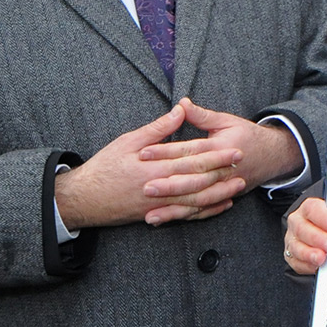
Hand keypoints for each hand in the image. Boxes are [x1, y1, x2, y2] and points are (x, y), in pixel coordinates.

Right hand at [54, 103, 245, 229]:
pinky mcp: (155, 215)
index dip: (215, 155)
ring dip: (219, 194)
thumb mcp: (128, 142)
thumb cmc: (104, 167)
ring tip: (237, 186)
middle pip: (198, 181)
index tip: (234, 148)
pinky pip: (185, 216)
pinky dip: (204, 211)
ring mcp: (158, 205)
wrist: (83, 199)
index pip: (191, 160)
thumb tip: (179, 110)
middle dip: (222, 172)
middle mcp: (159, 189)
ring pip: (195, 201)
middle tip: (242, 164)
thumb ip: (157, 129)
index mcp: (154, 168)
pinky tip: (219, 205)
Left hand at [134, 97, 300, 224]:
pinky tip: (166, 220)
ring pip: (197, 200)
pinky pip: (203, 210)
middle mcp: (223, 170)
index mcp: (220, 148)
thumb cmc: (246, 134)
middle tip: (145, 187)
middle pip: (192, 179)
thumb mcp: (226, 121)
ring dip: (174, 208)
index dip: (166, 152)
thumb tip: (181, 103)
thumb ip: (201, 115)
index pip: (189, 150)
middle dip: (168, 185)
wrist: (274, 154)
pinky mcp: (224, 197)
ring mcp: (225, 187)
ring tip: (150, 214)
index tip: (143, 153)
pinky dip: (185, 216)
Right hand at [285, 197, 326, 273]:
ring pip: (297, 246)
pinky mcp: (292, 256)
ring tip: (322, 259)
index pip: (314, 209)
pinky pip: (296, 262)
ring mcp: (293, 240)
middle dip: (319, 238)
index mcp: (309, 207)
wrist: (321, 230)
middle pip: (303, 229)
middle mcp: (298, 222)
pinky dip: (306, 265)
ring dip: (310, 254)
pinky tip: (316, 267)